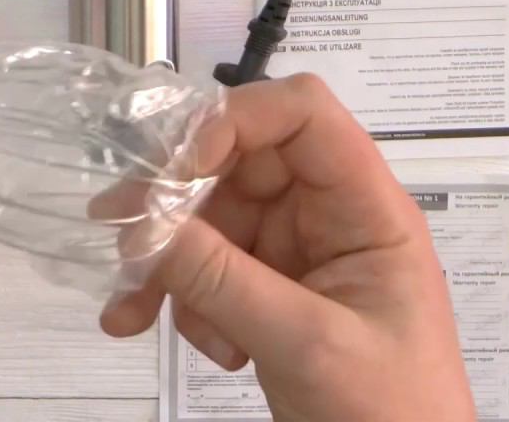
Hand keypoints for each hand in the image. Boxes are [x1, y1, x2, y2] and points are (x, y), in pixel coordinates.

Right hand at [100, 74, 474, 421]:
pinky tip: (151, 327)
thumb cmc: (387, 411)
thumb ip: (222, 282)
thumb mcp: (306, 344)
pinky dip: (170, 295)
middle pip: (237, 162)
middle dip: (175, 199)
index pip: (302, 115)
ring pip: (206, 218)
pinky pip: (200, 266)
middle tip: (121, 234)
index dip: (234, 121)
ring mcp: (291, 251)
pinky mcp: (263, 289)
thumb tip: (143, 227)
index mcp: (365, 208)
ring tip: (133, 308)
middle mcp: (325, 215)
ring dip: (163, 262)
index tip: (177, 171)